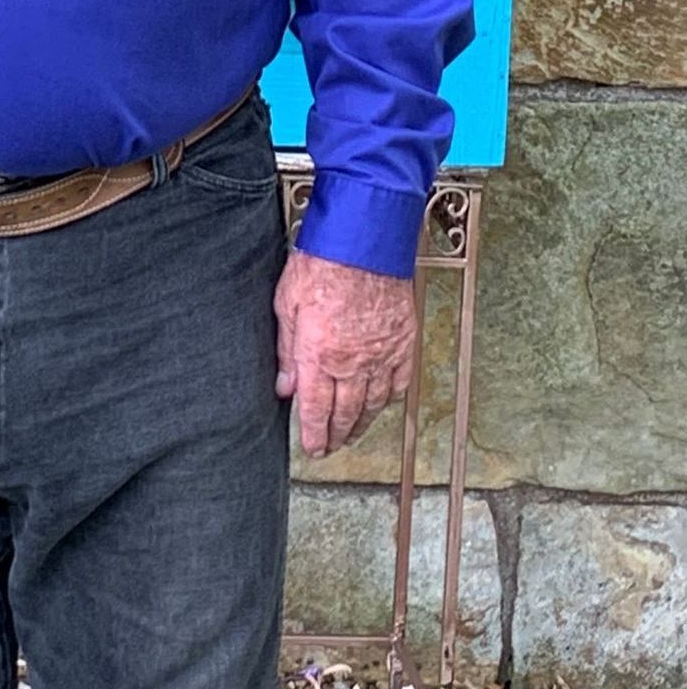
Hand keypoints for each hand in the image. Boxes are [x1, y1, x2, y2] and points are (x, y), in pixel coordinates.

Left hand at [273, 248, 416, 457]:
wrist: (365, 240)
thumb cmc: (322, 263)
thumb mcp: (287, 304)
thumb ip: (287, 351)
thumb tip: (285, 386)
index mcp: (320, 355)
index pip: (316, 408)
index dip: (314, 434)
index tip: (312, 448)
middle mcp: (353, 362)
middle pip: (346, 412)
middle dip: (336, 435)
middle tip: (330, 448)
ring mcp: (382, 354)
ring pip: (374, 403)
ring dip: (362, 423)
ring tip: (353, 434)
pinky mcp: (403, 341)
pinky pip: (398, 382)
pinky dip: (389, 399)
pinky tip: (382, 404)